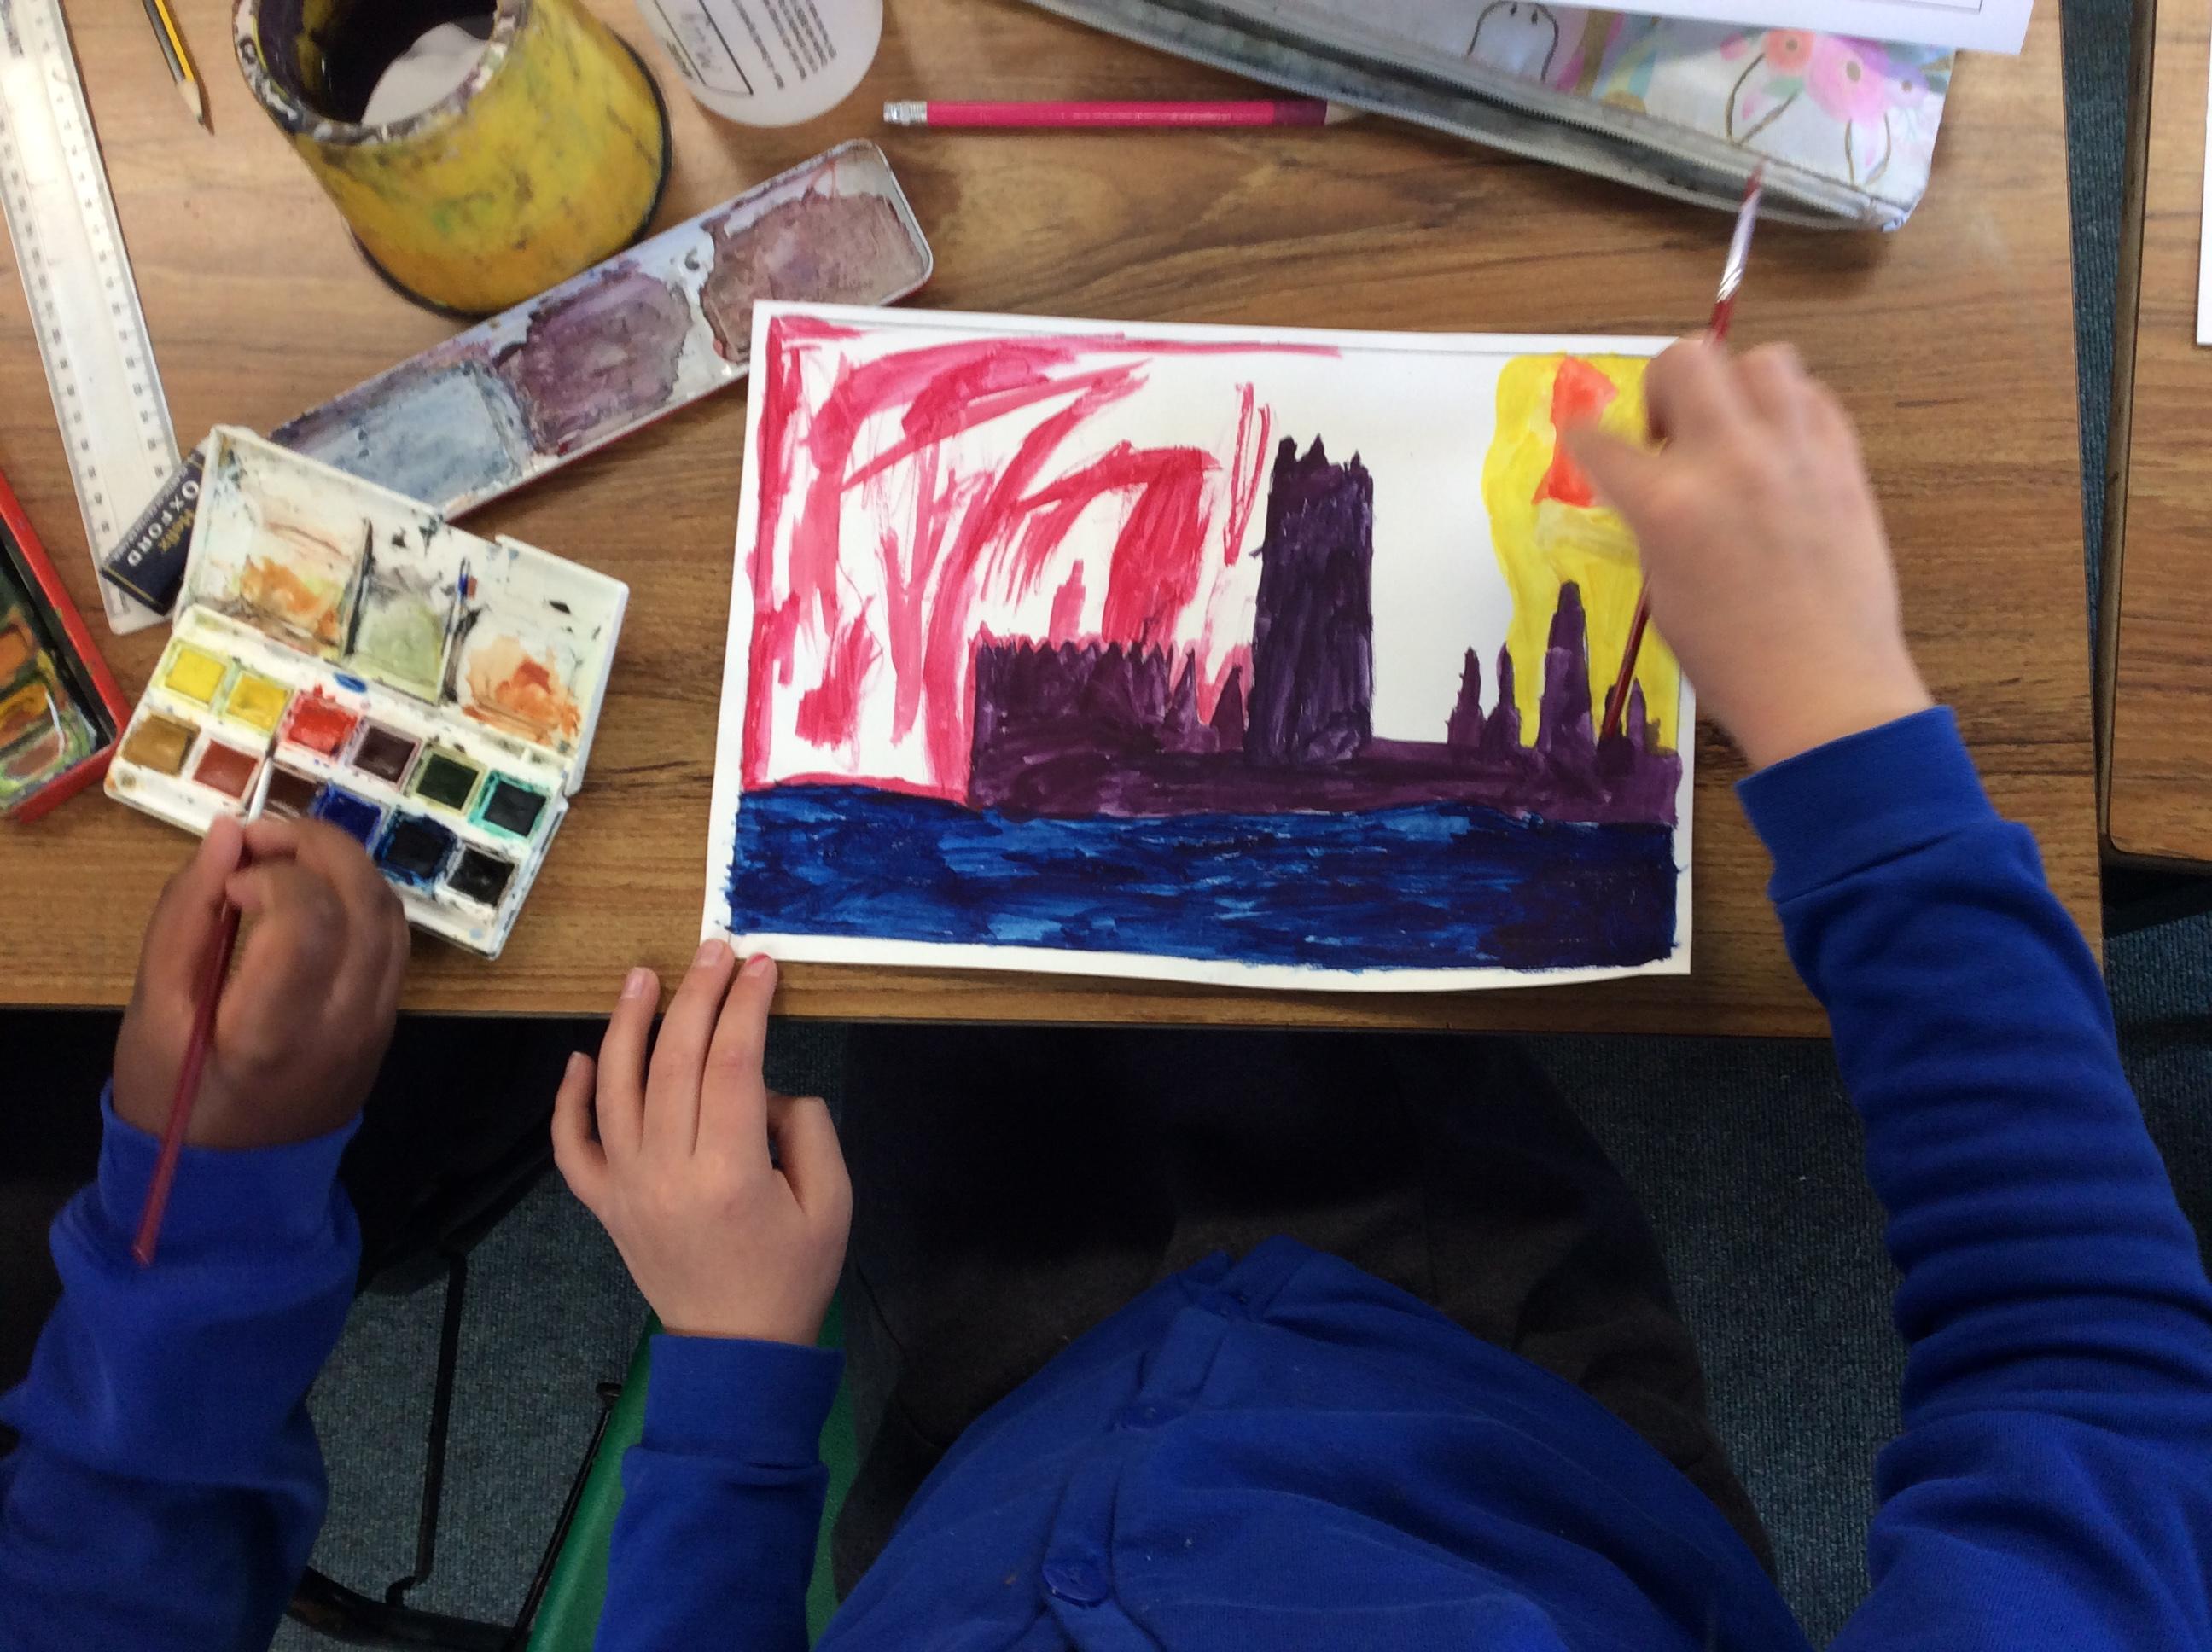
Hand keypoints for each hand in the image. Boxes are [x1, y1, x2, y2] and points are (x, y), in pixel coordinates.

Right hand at [114, 815, 409, 1148]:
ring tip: (281, 860)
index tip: (227, 881)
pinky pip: (393, 941)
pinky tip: (312, 896)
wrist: (230, 1181)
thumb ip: (186, 916)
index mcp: (275, 1031)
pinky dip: (360, 899)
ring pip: (389, 913)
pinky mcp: (389, 1022)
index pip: (307, 918)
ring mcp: (378, 1024)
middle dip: (316, 845)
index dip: (270, 874)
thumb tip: (226, 833)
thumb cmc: (174, 1100)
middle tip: (260, 839)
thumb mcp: (151, 1011)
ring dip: (342, 866)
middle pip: (365, 900)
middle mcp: (345, 1023)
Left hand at [553, 943, 850, 1344]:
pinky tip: (583, 1056)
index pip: (732, 1063)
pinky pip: (573, 1146)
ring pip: (616, 1089)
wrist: (736, 1351)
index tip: (761, 965)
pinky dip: (568, 1099)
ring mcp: (627, 1189)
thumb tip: (769, 1089)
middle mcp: (668, 1173)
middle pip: (674, 1061)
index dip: (747, 1006)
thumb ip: (810, 1130)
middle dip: (698, 995)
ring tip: (644, 975)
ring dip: (628, 1025)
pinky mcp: (605, 1205)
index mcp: (731, 1174)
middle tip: (716, 951)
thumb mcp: (834, 1202)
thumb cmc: (793, 1277)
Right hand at [1566, 337, 1932, 768]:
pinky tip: (1780, 452)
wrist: (1825, 690)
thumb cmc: (1728, 661)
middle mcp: (1729, 461)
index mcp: (1667, 505)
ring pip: (1762, 360)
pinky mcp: (1845, 462)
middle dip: (1664, 386)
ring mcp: (1794, 454)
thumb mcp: (1662, 590)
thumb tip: (1656, 487)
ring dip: (1736, 387)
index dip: (1583, 438)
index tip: (1585, 440)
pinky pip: (1814, 398)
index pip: (1601, 440)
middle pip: (1685, 358)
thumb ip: (1654, 524)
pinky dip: (1789, 411)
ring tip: (1734, 433)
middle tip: (1671, 433)